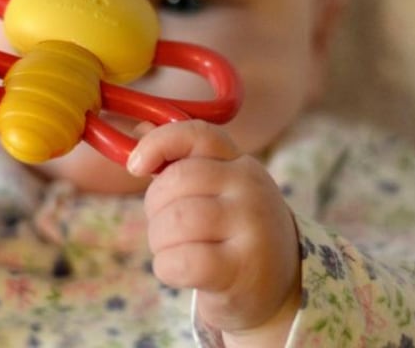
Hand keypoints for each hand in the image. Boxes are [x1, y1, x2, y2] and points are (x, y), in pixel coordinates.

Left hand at [128, 120, 300, 345]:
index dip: (159, 143)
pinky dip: (167, 268)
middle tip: (166, 227)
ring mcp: (251, 227)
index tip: (135, 165)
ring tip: (175, 250)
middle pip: (175, 182)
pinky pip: (180, 261)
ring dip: (160, 241)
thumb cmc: (233, 234)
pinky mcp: (241, 268)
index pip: (198, 134)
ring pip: (175, 221)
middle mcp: (250, 187)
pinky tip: (181, 271)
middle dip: (154, 207)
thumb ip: (181, 162)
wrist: (278, 286)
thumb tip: (139, 127)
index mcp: (240, 164)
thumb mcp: (218, 191)